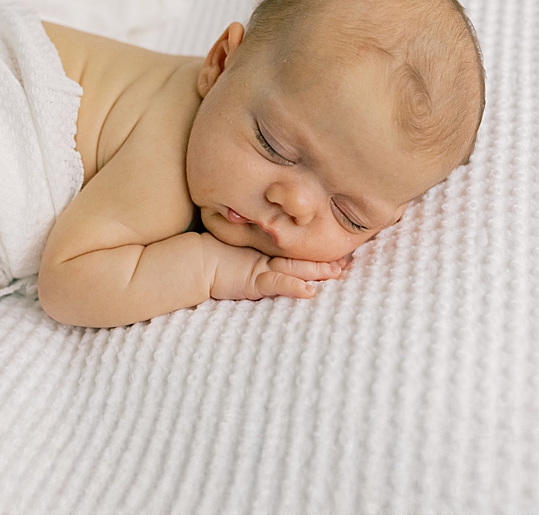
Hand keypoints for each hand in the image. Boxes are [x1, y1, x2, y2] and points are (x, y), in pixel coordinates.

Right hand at [207, 239, 339, 302]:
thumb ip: (251, 254)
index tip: (338, 252)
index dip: (315, 253)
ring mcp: (260, 267)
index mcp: (264, 255)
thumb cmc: (210, 258)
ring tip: (337, 272)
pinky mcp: (253, 279)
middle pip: (300, 258)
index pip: (294, 254)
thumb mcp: (236, 256)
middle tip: (348, 259)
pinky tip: (309, 291)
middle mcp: (266, 259)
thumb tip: (264, 246)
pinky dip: (293, 286)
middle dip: (324, 260)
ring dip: (317, 271)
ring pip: (295, 268)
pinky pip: (277, 283)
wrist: (190, 262)